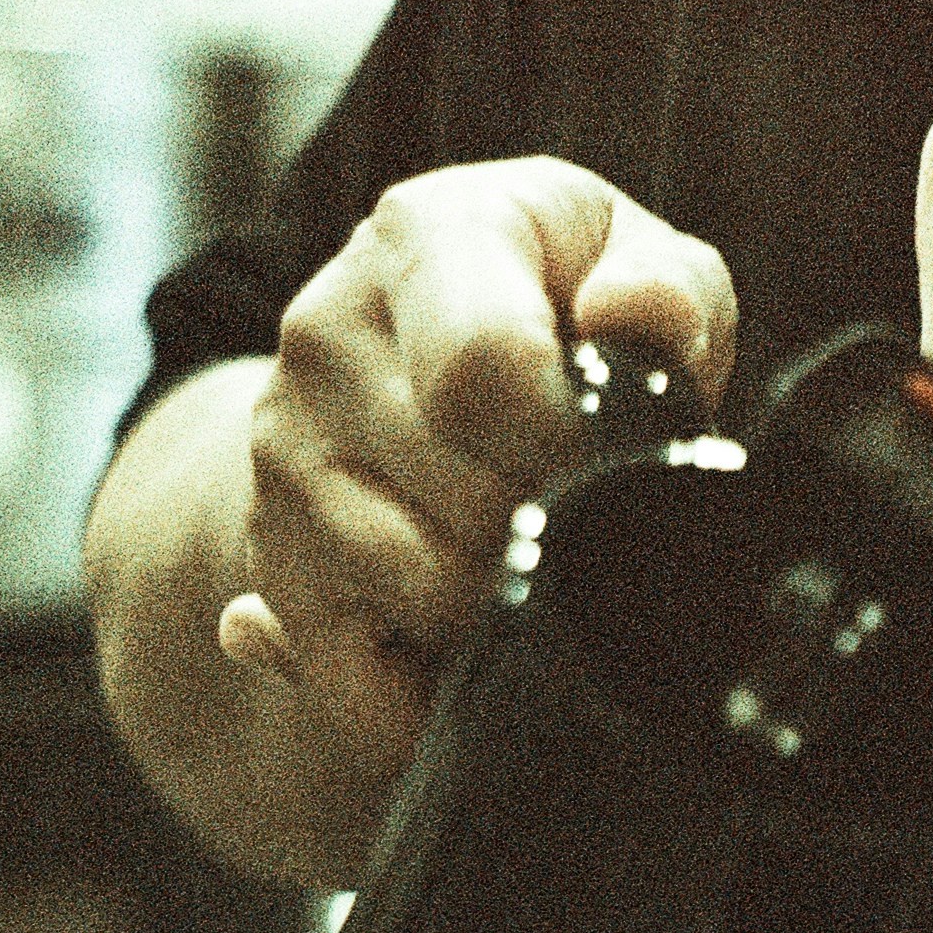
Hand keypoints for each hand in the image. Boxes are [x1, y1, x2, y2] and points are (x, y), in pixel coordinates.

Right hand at [222, 157, 738, 873]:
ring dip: (510, 607)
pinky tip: (472, 638)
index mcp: (424, 239)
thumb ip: (663, 284)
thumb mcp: (627, 261)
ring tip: (541, 560)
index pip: (483, 370)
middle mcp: (325, 337)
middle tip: (594, 517)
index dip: (571, 448)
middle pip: (472, 501)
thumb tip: (636, 313)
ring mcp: (284, 451)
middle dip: (561, 532)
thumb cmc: (560, 301)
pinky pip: (359, 681)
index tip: (614, 462)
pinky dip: (435, 694)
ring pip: (429, 593)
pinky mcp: (268, 557)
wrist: (418, 351)